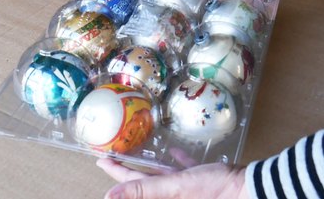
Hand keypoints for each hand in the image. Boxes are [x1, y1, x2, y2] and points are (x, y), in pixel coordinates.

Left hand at [97, 158, 247, 198]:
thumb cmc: (212, 189)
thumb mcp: (174, 188)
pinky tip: (175, 152)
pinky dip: (177, 162)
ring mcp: (184, 188)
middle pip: (142, 180)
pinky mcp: (199, 182)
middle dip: (126, 168)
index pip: (130, 184)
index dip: (114, 172)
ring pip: (160, 176)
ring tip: (137, 155)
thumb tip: (109, 197)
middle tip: (111, 156)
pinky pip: (183, 171)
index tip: (100, 159)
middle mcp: (170, 194)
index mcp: (162, 195)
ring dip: (148, 166)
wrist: (247, 190)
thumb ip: (143, 190)